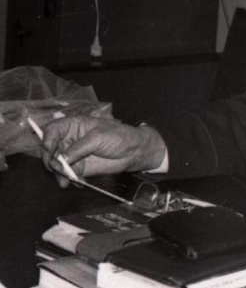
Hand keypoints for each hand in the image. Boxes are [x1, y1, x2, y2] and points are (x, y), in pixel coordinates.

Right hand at [41, 116, 166, 186]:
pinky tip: (76, 182)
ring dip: (57, 173)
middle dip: (50, 160)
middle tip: (58, 169)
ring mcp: (73, 154)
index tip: (49, 149)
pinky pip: (67, 174)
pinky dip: (68, 179)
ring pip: (56, 164)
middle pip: (50, 149)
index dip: (47, 139)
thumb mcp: (99, 137)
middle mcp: (69, 139)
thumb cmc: (120, 137)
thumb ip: (79, 148)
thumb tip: (62, 159)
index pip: (52, 130)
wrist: (134, 152)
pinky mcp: (78, 167)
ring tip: (66, 180)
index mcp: (74, 125)